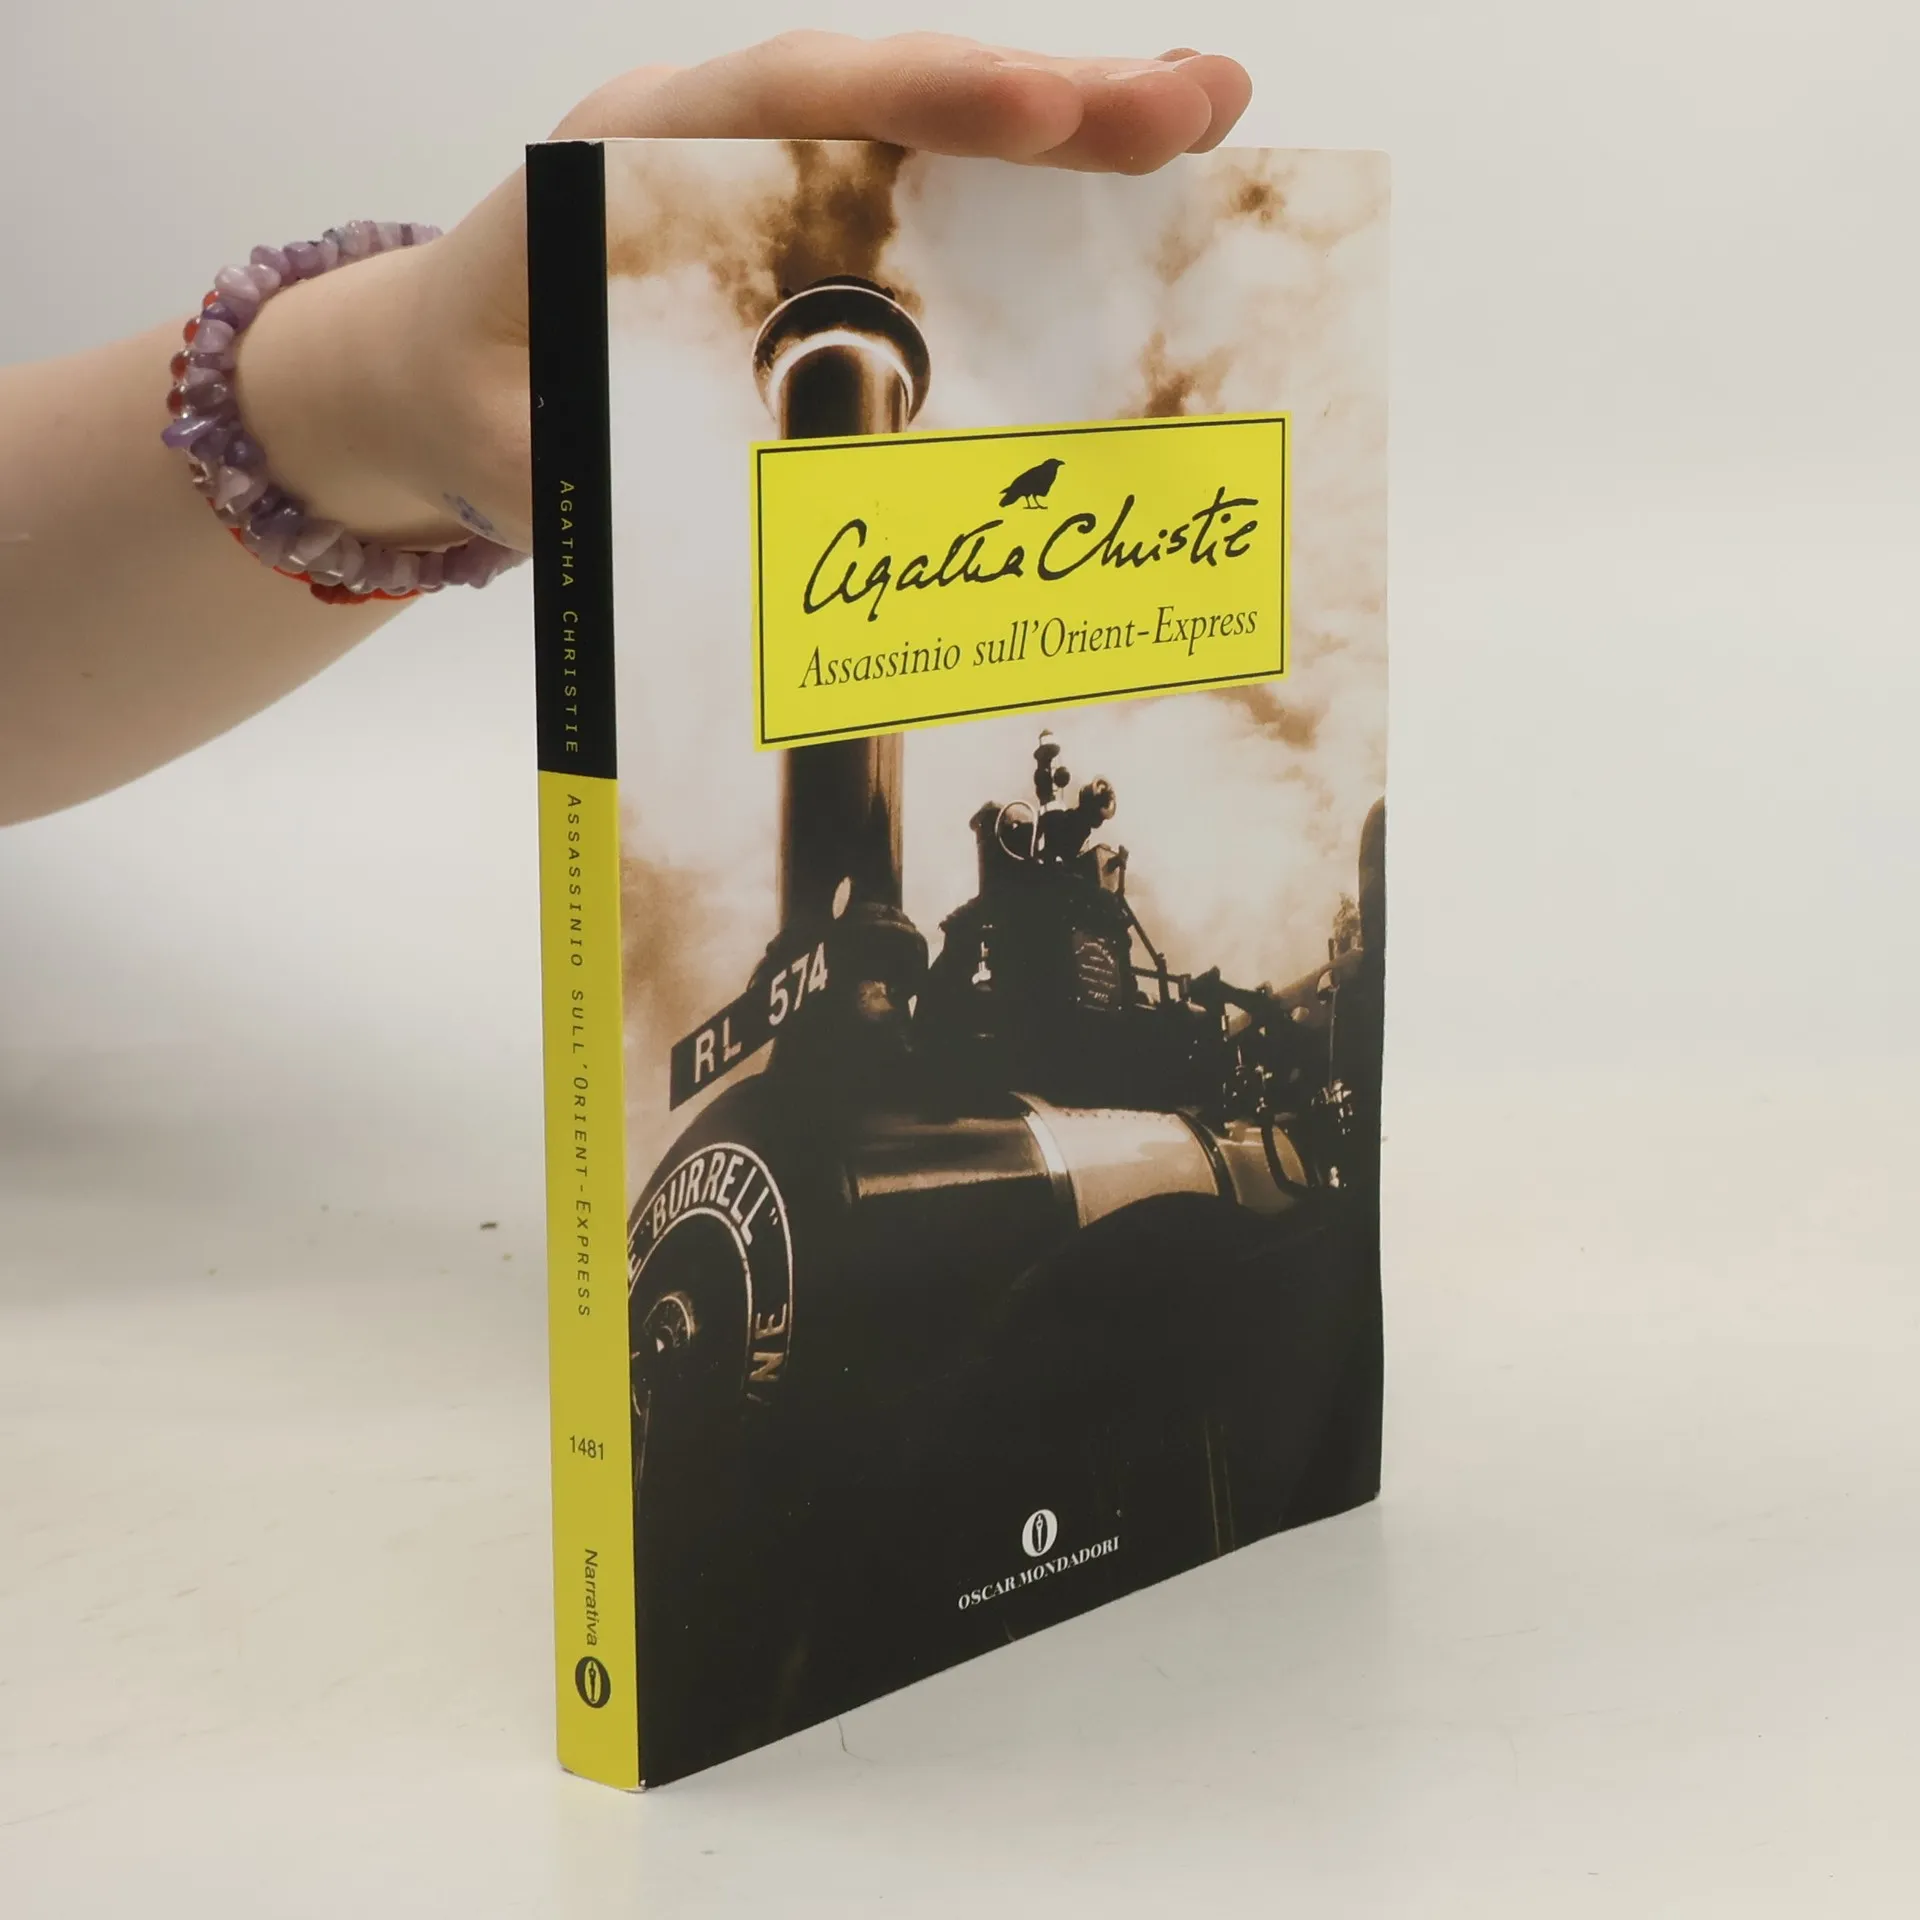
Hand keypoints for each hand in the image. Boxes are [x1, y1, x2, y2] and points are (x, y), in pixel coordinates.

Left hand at [234, 33, 1251, 555]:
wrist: (445, 379)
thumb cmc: (477, 398)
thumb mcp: (514, 444)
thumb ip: (590, 471)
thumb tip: (724, 522)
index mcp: (634, 156)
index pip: (795, 103)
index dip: (923, 102)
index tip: (1039, 112)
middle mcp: (722, 142)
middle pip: (895, 93)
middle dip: (1047, 97)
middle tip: (1191, 104)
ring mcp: (779, 179)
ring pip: (932, 134)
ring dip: (1070, 130)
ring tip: (1202, 117)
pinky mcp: (816, 229)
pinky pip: (932, 198)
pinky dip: (1032, 197)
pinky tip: (1131, 196)